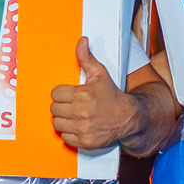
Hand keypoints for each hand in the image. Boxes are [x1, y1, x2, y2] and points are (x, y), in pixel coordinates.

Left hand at [50, 37, 136, 151]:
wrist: (129, 117)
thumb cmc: (113, 95)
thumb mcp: (100, 74)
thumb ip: (86, 58)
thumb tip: (81, 41)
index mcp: (83, 95)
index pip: (55, 94)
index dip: (62, 93)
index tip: (70, 95)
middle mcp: (82, 112)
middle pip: (54, 109)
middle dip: (62, 106)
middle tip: (73, 105)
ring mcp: (83, 128)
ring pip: (57, 124)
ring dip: (63, 120)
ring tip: (74, 115)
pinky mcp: (85, 142)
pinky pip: (65, 138)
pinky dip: (69, 133)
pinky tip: (78, 126)